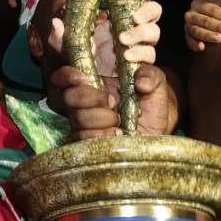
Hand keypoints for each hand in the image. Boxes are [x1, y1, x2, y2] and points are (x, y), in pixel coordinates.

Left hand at [49, 0, 161, 72]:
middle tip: (134, 19)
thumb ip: (61, 39)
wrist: (92, 89)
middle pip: (153, 13)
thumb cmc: (83, 62)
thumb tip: (55, 23)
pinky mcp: (143, 66)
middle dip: (147, 12)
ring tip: (124, 44)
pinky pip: (151, 60)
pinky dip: (144, 60)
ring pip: (154, 33)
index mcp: (118, 18)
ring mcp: (140, 46)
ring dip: (142, 34)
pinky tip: (130, 61)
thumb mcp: (69, 50)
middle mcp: (133, 29)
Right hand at [51, 64, 178, 139]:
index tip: (83, 78)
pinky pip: (82, 140)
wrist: (157, 130)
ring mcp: (83, 125)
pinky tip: (117, 134)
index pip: (63, 77)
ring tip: (119, 121)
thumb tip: (141, 82)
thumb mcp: (156, 83)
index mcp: (92, 84)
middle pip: (66, 97)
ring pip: (77, 119)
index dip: (66, 75)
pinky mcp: (87, 144)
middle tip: (113, 101)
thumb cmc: (151, 104)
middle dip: (89, 98)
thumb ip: (151, 75)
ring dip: (100, 119)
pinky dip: (101, 136)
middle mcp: (82, 104)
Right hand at [184, 0, 220, 51]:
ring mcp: (188, 26)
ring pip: (197, 31)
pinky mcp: (187, 37)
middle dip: (218, 26)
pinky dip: (195, 45)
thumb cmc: (217, 13)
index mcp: (200, 3)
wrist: (207, 23)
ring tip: (219, 39)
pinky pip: (189, 42)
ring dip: (208, 35)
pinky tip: (202, 47)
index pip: (213, 9)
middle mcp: (191, 14)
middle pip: (205, 20)